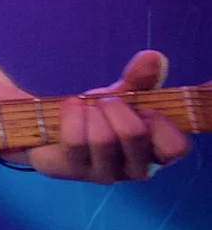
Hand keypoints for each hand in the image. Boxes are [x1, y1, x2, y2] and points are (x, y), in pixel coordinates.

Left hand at [17, 51, 190, 183]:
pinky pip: (75, 140)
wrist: (54, 125)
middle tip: (106, 101)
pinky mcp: (75, 171)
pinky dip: (72, 115)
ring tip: (86, 106)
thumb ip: (141, 79)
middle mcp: (136, 168)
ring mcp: (105, 173)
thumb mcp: (124, 95)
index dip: (161, 123)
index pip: (176, 148)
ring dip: (91, 111)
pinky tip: (70, 108)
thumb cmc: (100, 114)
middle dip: (116, 106)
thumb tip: (153, 57)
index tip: (144, 106)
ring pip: (103, 138)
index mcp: (157, 151)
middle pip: (134, 134)